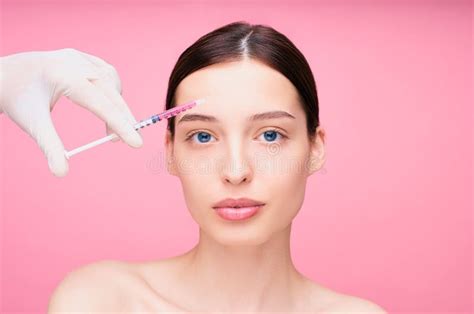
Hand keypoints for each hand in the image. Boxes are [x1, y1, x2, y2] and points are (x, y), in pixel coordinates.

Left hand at [0, 48, 142, 176]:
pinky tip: (106, 101)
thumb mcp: (33, 125)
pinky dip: (111, 89)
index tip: (136, 143)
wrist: (4, 76)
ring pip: (111, 80)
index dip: (121, 125)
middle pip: (111, 92)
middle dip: (122, 117)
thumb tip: (61, 172)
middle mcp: (75, 63)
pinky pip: (105, 72)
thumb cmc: (18, 100)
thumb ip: (50, 147)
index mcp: (64, 77)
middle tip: (123, 140)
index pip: (101, 103)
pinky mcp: (79, 56)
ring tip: (109, 124)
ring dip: (116, 102)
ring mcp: (78, 57)